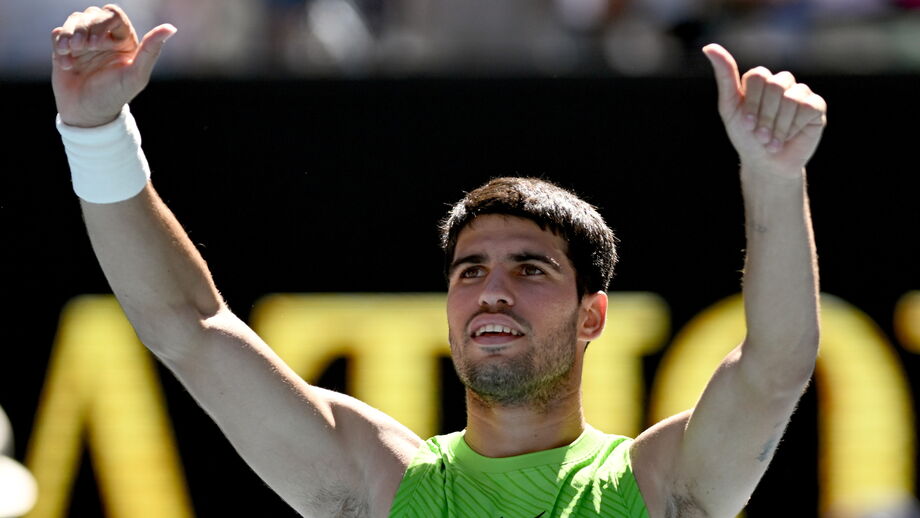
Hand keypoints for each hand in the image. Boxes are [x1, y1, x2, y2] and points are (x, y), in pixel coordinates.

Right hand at [52, 5, 175, 126]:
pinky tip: (65, 62)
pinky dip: (59, 43)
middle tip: (80, 47)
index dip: (102, 23)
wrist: (87, 114)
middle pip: (92, 14)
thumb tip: (171, 28)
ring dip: (69, 34)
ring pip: (74, 20)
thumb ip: (151, 50)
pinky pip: (58, 33)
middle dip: (83, 28)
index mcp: (124, 40)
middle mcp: (105, 38)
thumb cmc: (115, 96)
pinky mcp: (66, 48)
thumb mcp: (136, 75)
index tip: (97, 44)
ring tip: (70, 53)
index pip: (113, 14)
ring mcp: (85, 42)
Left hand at [703, 44, 826, 176]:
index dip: (751, 103)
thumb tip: (709, 46)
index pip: (757, 76)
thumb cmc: (746, 137)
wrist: (766, 164)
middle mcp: (781, 82)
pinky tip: (790, 136)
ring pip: (791, 97)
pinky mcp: (816, 106)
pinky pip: (808, 106)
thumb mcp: (730, 108)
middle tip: (760, 136)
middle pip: (775, 85)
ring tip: (772, 141)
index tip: (745, 125)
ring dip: (778, 125)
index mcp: (759, 80)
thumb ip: (724, 77)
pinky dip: (794, 126)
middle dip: (764, 116)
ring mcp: (800, 93)